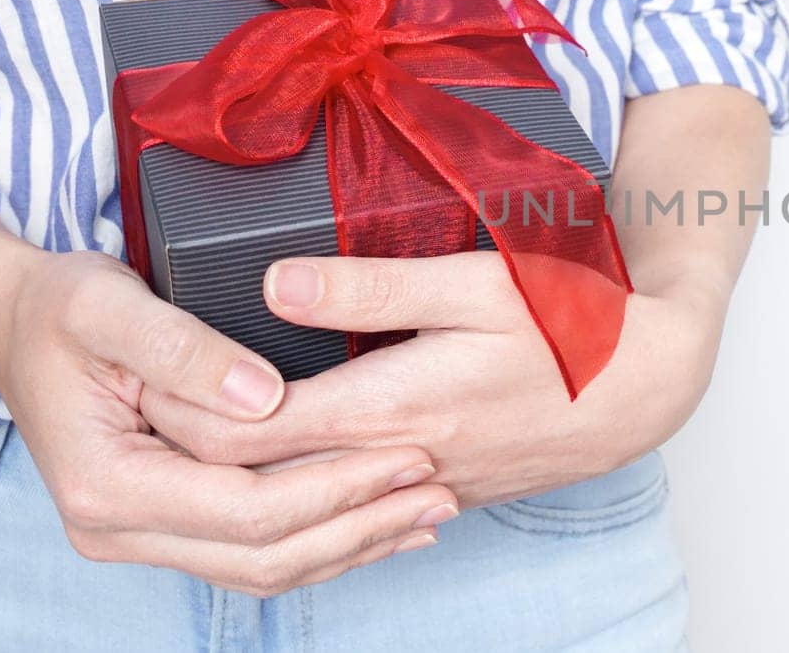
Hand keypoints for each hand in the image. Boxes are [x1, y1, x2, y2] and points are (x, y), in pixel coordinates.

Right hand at [0, 250, 458, 596]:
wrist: (18, 320)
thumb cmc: (60, 308)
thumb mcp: (109, 306)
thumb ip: (185, 351)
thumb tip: (264, 398)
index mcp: (108, 484)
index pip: (247, 510)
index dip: (336, 489)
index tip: (408, 456)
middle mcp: (119, 527)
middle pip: (263, 556)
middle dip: (359, 526)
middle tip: (437, 491)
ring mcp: (141, 534)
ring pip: (264, 569)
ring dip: (351, 544)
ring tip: (428, 510)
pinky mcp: (168, 523)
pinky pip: (254, 552)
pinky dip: (322, 540)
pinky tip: (380, 520)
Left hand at [141, 252, 723, 507]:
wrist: (649, 385)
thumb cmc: (570, 323)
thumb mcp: (474, 281)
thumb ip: (370, 284)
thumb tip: (274, 285)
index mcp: (393, 406)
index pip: (250, 432)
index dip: (184, 408)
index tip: (139, 371)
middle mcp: (398, 461)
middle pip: (261, 478)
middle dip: (191, 447)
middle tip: (138, 402)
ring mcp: (422, 486)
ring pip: (305, 501)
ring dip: (241, 474)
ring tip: (186, 434)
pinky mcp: (446, 492)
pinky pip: (353, 506)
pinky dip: (302, 489)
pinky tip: (278, 466)